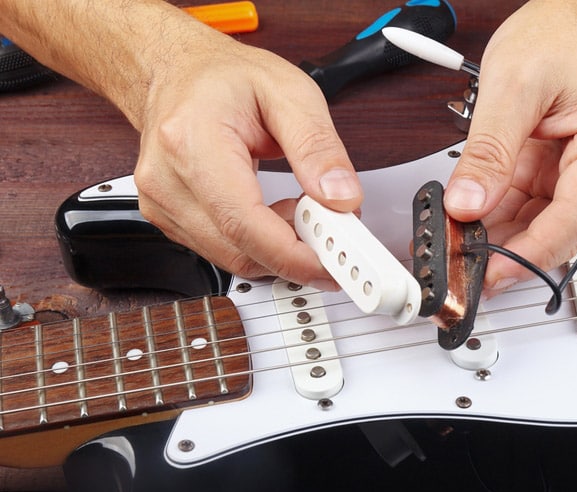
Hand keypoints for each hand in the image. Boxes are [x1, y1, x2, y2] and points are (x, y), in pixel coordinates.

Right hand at [132, 23, 361, 287]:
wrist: (175, 71)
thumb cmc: (223, 77)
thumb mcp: (290, 92)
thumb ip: (318, 148)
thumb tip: (341, 198)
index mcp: (192, 141)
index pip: (243, 223)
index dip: (292, 254)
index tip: (332, 262)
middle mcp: (167, 180)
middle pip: (239, 251)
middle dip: (296, 253)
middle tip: (334, 231)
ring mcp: (162, 204)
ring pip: (234, 259)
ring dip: (279, 247)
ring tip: (302, 208)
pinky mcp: (170, 219)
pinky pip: (223, 251)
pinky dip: (260, 243)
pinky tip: (275, 213)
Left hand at [443, 0, 576, 294]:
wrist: (574, 11)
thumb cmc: (562, 32)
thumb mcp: (513, 86)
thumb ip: (488, 150)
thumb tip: (468, 203)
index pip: (571, 219)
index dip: (527, 255)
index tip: (490, 275)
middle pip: (560, 231)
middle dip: (509, 251)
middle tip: (463, 266)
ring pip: (544, 224)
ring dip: (501, 236)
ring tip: (458, 244)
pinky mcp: (567, 171)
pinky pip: (534, 206)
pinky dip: (502, 215)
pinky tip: (472, 223)